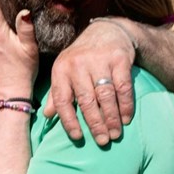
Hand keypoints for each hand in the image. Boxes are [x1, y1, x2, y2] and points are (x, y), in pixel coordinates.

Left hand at [43, 18, 135, 143]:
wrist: (106, 31)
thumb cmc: (81, 58)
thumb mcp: (64, 71)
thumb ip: (56, 93)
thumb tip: (47, 115)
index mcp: (61, 69)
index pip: (62, 100)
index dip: (69, 121)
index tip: (78, 137)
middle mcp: (78, 64)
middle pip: (86, 101)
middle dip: (95, 124)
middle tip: (102, 141)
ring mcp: (99, 61)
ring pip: (105, 96)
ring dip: (111, 118)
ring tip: (115, 134)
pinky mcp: (119, 59)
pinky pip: (123, 87)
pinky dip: (126, 105)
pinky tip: (126, 118)